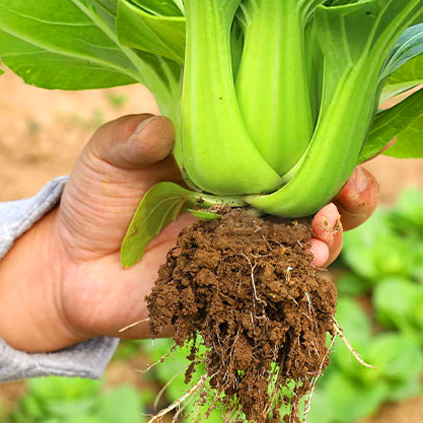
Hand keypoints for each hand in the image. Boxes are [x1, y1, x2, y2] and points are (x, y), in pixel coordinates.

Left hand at [0, 114, 378, 352]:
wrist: (73, 267)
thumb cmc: (99, 197)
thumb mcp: (109, 156)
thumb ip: (131, 137)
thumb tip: (160, 128)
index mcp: (238, 166)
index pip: (297, 153)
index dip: (331, 150)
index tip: (349, 149)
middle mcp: (254, 209)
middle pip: (322, 202)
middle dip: (350, 199)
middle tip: (350, 192)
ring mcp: (248, 254)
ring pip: (308, 248)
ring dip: (328, 241)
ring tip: (318, 237)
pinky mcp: (233, 295)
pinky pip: (274, 293)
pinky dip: (293, 285)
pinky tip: (294, 273)